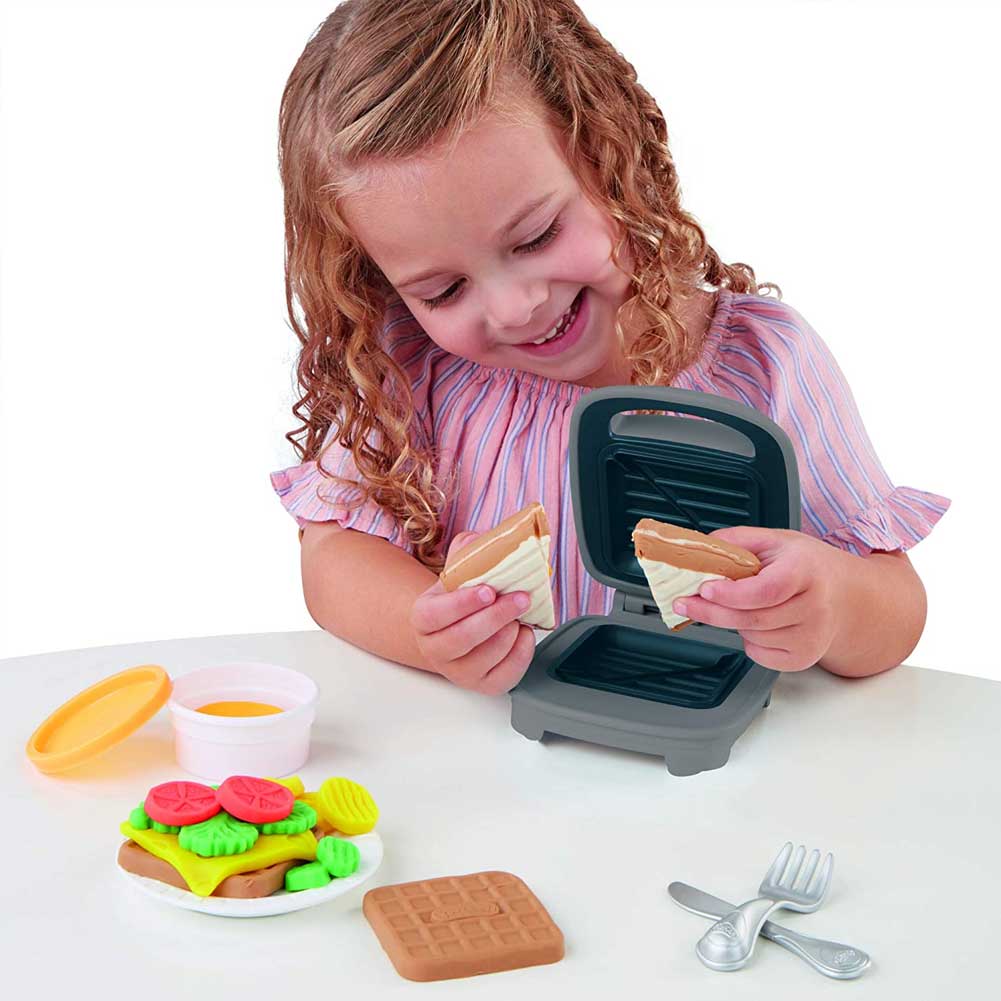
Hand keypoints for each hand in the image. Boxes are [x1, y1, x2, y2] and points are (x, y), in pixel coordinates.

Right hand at [409, 531, 536, 693]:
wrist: (456, 630)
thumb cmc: (459, 600)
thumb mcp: (457, 572)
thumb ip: (467, 552)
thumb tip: (481, 540)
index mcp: (423, 618)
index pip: (436, 615)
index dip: (463, 603)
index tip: (488, 590)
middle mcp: (435, 649)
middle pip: (463, 638)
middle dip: (496, 616)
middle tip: (520, 598)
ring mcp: (458, 671)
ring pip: (485, 658)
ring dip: (509, 634)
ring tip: (520, 615)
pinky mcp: (482, 686)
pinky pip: (504, 676)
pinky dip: (520, 654)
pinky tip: (523, 634)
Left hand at [671, 526, 848, 671]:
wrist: (845, 596)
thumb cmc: (807, 566)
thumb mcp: (776, 540)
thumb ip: (737, 541)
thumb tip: (701, 548)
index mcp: (806, 571)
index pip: (767, 590)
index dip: (732, 593)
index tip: (705, 588)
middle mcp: (815, 607)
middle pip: (752, 618)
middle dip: (712, 612)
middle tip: (686, 603)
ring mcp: (812, 636)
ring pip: (752, 636)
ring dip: (732, 622)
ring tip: (740, 605)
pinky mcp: (804, 657)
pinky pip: (759, 654)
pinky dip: (747, 639)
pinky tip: (756, 622)